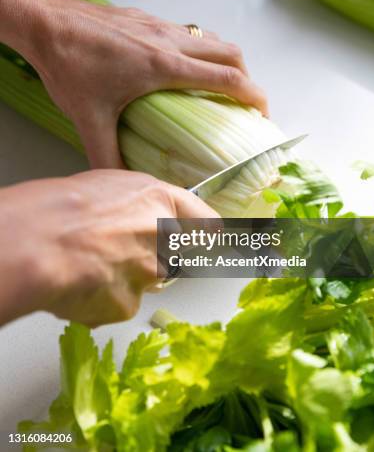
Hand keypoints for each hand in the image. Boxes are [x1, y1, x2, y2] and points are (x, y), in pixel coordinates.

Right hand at [0, 170, 217, 326]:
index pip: (208, 223)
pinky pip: (120, 303)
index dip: (209, 232)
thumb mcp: (110, 186)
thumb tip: (138, 215)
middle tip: (117, 249)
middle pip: (174, 255)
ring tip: (90, 264)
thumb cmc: (66, 205)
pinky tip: (81, 284)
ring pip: (146, 281)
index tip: (213, 239)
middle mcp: (165, 240)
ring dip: (126, 277)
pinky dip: (104, 298)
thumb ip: (138, 203)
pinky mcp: (129, 305)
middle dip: (153, 256)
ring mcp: (150, 275)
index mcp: (162, 202)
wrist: (41, 241)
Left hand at [23, 0, 267, 167]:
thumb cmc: (68, 63)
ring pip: (211, 38)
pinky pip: (187, 32)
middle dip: (248, 76)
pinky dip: (199, 49)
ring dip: (225, 59)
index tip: (263, 111)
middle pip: (231, 52)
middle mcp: (169, 41)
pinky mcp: (146, 18)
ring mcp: (159, 25)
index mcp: (164, 66)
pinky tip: (180, 67)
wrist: (45, 21)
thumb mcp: (89, 118)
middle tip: (245, 101)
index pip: (227, 77)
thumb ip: (107, 156)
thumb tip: (122, 182)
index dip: (254, 94)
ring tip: (220, 84)